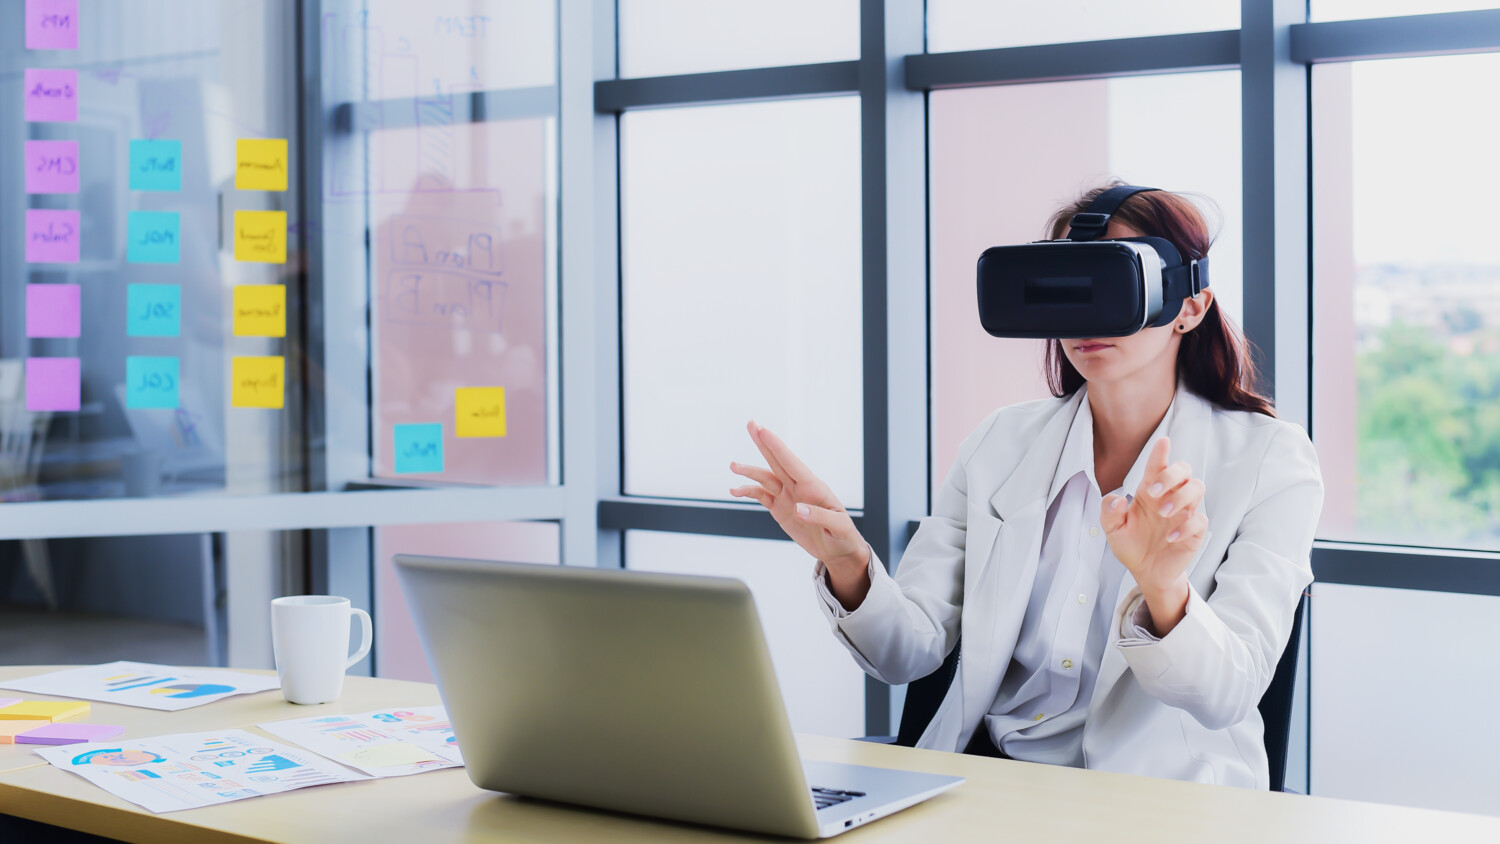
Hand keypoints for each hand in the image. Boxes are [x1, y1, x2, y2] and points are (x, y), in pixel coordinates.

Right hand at [730, 421, 869, 601]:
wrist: (837, 550)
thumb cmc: (843, 536)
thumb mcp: (838, 527)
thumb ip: (819, 517)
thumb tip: (798, 508)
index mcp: (814, 487)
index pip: (792, 462)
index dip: (777, 446)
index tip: (763, 431)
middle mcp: (798, 487)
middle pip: (777, 461)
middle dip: (764, 443)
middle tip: (751, 424)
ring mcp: (788, 497)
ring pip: (766, 478)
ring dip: (750, 471)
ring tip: (733, 465)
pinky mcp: (780, 509)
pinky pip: (761, 496)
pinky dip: (748, 491)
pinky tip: (735, 491)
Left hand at [1100, 437, 1208, 625]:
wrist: (1146, 572)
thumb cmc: (1131, 544)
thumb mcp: (1112, 529)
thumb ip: (1108, 512)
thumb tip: (1118, 500)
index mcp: (1149, 492)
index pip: (1157, 467)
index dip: (1160, 453)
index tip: (1163, 441)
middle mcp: (1169, 498)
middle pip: (1184, 470)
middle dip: (1171, 475)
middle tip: (1153, 492)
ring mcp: (1184, 513)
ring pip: (1197, 488)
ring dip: (1181, 497)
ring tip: (1163, 513)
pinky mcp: (1194, 532)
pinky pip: (1200, 520)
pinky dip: (1185, 526)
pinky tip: (1170, 537)